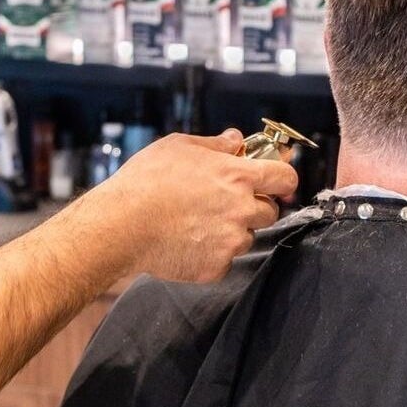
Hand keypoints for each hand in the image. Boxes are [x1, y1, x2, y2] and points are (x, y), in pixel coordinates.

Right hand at [87, 130, 298, 283]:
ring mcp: (231, 241)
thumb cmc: (146, 181)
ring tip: (197, 222)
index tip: (275, 181)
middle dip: (253, 206)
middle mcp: (242, 209)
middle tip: (224, 203)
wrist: (121, 226)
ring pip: (247, 237)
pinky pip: (225, 260)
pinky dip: (212, 254)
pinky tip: (188, 241)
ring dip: (232, 231)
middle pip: (270, 211)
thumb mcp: (179, 146)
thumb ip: (215, 144)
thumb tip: (235, 139)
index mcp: (238, 175)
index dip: (282, 178)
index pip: (285, 177)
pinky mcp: (217, 267)